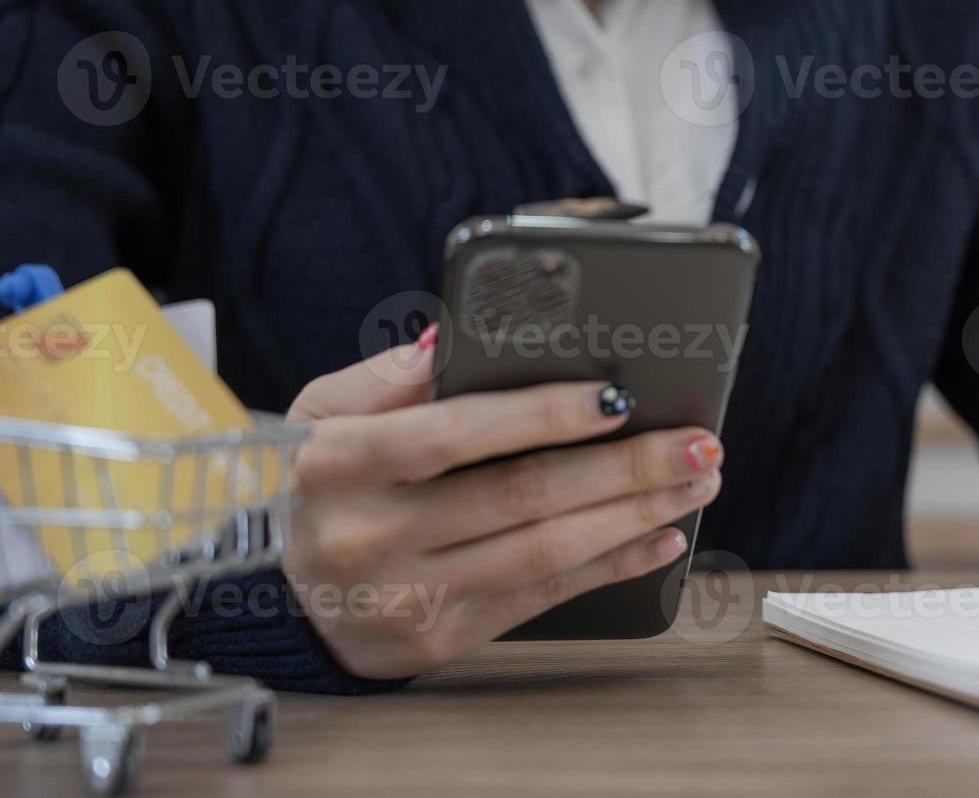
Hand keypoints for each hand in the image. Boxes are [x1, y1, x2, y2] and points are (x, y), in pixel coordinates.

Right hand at [280, 336, 724, 678]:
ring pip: (546, 550)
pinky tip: (660, 537)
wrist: (280, 598)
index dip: (543, 414)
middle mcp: (370, 536)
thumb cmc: (320, 484)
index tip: (618, 396)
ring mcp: (408, 596)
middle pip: (521, 495)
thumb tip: (459, 340)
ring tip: (696, 481)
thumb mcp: (321, 414)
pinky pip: (545, 596)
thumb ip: (390, 375)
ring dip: (637, 514)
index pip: (456, 433)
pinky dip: (613, 565)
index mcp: (339, 465)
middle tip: (698, 442)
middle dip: (626, 466)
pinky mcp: (442, 638)